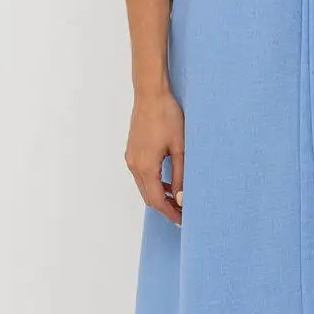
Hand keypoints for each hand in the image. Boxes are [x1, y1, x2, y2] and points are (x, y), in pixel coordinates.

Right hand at [125, 89, 184, 224]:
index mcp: (145, 166)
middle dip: (164, 207)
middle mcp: (134, 165)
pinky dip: (152, 182)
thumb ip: (180, 174)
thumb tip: (181, 197)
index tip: (182, 219)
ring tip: (176, 198)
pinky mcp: (132, 151)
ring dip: (158, 195)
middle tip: (182, 212)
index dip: (169, 212)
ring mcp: (131, 157)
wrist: (150, 94)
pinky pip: (141, 174)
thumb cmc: (167, 116)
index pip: (156, 200)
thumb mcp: (179, 147)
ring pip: (144, 186)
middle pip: (148, 196)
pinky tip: (166, 180)